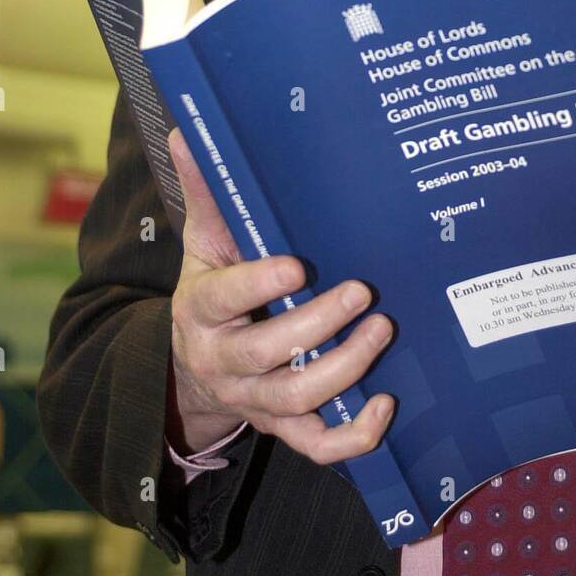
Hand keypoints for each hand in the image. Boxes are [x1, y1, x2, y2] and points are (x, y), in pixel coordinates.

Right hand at [166, 128, 394, 460]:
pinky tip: (385, 405)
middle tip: (364, 292)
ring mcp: (254, 399)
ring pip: (295, 398)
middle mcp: (224, 361)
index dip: (259, 287)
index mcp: (202, 310)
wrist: (196, 369)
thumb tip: (189, 130)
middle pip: (266, 355)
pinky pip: (316, 446)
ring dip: (344, 369)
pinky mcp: (282, 427)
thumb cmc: (215, 290)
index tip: (299, 265)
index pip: (224, 300)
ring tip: (382, 330)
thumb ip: (205, 191)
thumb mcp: (205, 243)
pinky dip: (352, 435)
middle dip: (318, 326)